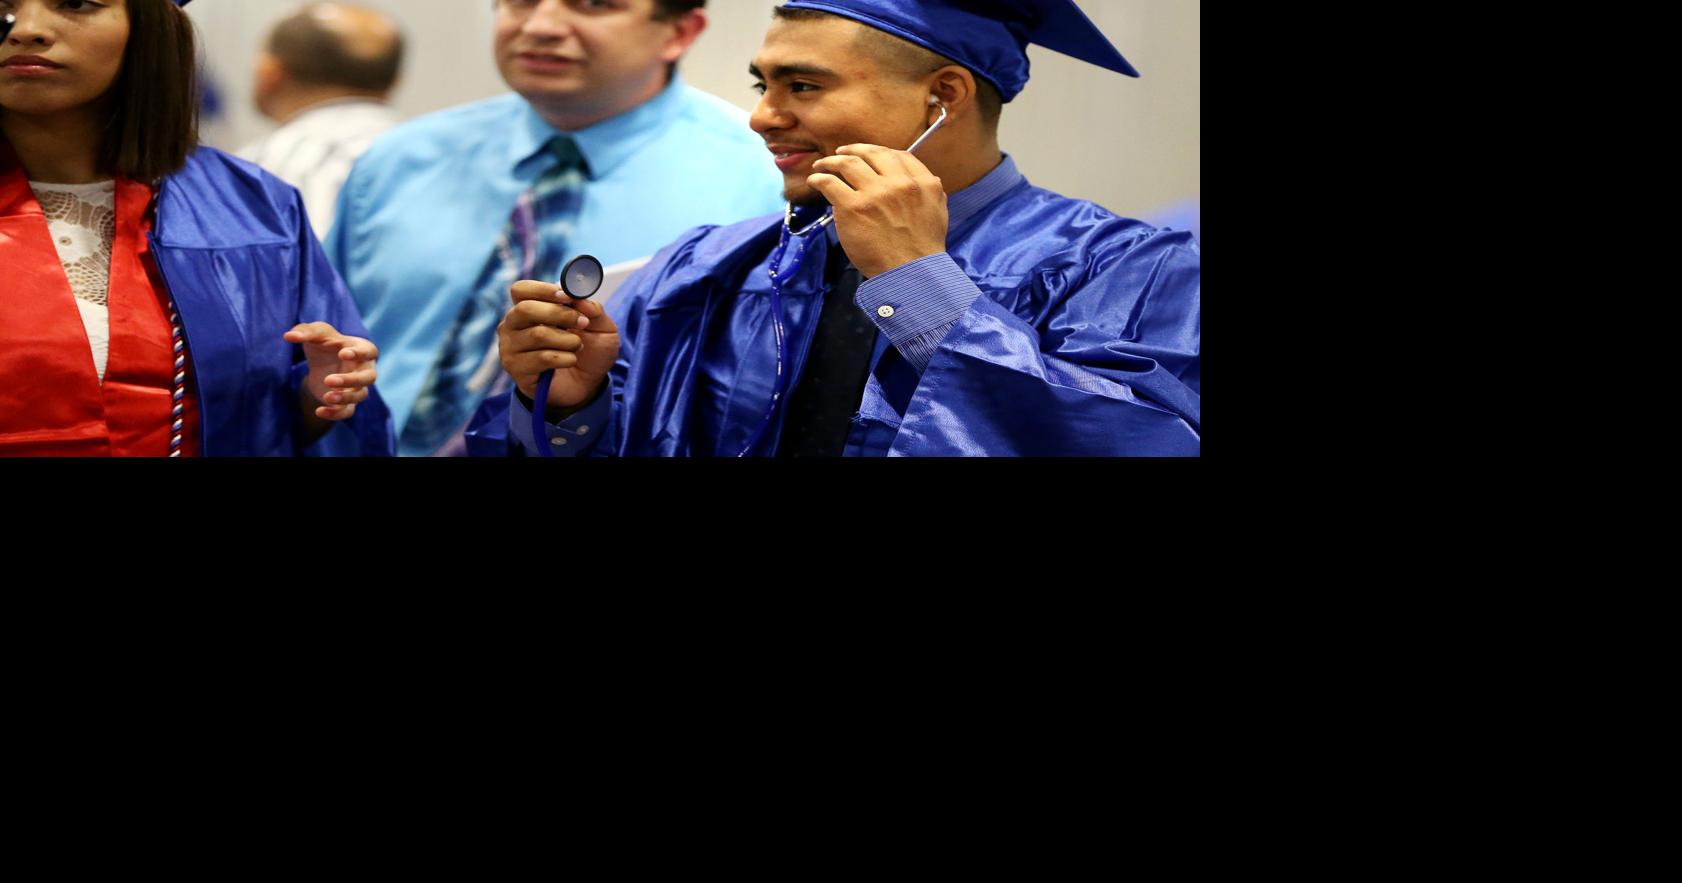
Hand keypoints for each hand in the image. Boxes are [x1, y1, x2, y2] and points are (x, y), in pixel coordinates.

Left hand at [285, 322, 377, 421]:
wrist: (323, 364)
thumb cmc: (326, 343)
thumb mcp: (317, 334)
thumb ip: (305, 332)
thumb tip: (288, 336)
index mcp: (362, 349)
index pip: (369, 351)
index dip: (359, 353)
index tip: (343, 353)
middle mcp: (365, 370)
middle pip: (369, 377)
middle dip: (351, 380)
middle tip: (329, 380)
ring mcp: (358, 388)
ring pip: (360, 396)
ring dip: (345, 398)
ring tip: (327, 397)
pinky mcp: (348, 403)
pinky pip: (348, 412)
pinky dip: (335, 414)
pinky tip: (319, 411)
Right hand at [498, 280, 620, 409]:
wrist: (586, 384)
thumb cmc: (588, 350)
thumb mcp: (600, 326)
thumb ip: (593, 309)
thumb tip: (580, 299)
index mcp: (528, 307)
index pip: (521, 290)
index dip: (544, 290)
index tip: (567, 296)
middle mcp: (513, 325)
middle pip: (525, 309)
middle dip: (560, 314)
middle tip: (581, 323)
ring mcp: (510, 347)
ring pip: (537, 335)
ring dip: (567, 340)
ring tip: (578, 346)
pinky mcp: (516, 368)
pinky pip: (542, 358)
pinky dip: (564, 358)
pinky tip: (570, 361)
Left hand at [808, 143, 948, 278]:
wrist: (910, 274)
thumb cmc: (922, 249)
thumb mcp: (938, 211)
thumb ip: (931, 190)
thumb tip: (926, 177)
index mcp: (921, 182)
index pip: (898, 155)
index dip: (879, 152)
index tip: (867, 155)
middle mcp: (899, 183)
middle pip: (871, 153)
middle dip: (853, 150)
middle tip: (842, 153)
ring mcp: (874, 193)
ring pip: (847, 163)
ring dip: (831, 161)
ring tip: (822, 164)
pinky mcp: (852, 207)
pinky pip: (829, 183)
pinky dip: (819, 178)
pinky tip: (815, 180)